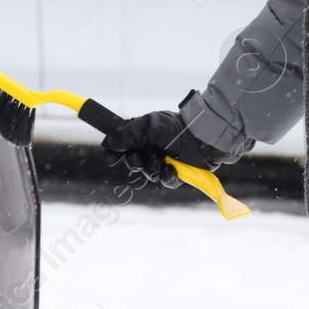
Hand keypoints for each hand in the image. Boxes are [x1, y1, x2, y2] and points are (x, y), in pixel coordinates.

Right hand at [100, 111, 219, 187]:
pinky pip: (165, 181)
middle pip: (133, 163)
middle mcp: (152, 148)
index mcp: (142, 134)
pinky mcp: (177, 172)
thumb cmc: (175, 127)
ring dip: (153, 169)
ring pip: (148, 174)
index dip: (115, 154)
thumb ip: (126, 136)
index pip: (122, 146)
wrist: (202, 137)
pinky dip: (167, 177)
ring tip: (162, 161)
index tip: (111, 159)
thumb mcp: (147, 127)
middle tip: (143, 157)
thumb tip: (107, 143)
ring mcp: (164, 160)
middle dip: (137, 162)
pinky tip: (171, 169)